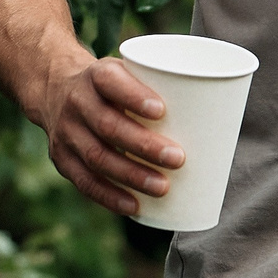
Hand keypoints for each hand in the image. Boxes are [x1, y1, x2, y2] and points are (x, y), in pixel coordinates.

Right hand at [32, 55, 184, 217]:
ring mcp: (66, 131)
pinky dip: (110, 196)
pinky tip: (134, 205)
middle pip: (107, 125)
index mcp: (97, 74)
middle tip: (179, 159)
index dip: (134, 96)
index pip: (111, 81)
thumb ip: (162, 86)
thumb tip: (220, 112)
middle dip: (143, 146)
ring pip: (96, 156)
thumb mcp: (130, 71)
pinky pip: (84, 181)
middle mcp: (77, 101)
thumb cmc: (115, 85)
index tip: (162, 110)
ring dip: (131, 175)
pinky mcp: (62, 158)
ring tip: (163, 187)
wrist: (56, 88)